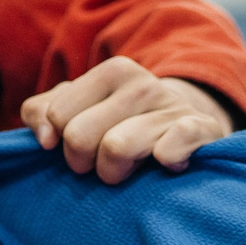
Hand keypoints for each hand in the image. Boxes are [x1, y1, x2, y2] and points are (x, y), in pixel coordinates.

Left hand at [20, 57, 234, 183]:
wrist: (187, 128)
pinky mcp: (203, 131)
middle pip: (79, 137)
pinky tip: (166, 164)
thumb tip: (45, 137)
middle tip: (101, 165)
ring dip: (115, 172)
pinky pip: (170, 149)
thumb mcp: (79, 108)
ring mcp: (174, 107)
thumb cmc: (120, 124)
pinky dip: (164, 160)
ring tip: (129, 169)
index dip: (61, 144)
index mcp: (113, 71)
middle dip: (84, 163)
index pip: (57, 116)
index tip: (81, 148)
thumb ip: (42, 111)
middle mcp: (143, 83)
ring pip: (115, 149)